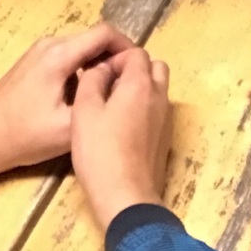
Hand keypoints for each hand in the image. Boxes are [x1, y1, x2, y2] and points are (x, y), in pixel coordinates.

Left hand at [0, 22, 136, 194]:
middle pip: (93, 38)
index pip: (105, 33)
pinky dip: (80, 69)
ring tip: (107, 93)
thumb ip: (100, 101)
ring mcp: (38, 51)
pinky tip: (81, 97)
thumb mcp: (69, 128)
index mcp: (60, 54)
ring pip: (80, 48)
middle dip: (113, 57)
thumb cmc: (24, 136)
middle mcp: (49, 44)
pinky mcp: (31, 62)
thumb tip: (123, 84)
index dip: (127, 46)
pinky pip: (66, 56)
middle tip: (126, 84)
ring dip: (97, 64)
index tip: (138, 68)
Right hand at [71, 43, 173, 235]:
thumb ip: (91, 80)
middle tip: (109, 87)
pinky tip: (125, 129)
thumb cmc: (100, 152)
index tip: (98, 75)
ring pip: (159, 89)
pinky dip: (146, 109)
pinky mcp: (167, 138)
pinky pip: (159, 111)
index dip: (116, 58)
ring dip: (141, 89)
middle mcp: (160, 95)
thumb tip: (102, 68)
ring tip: (115, 108)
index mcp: (140, 83)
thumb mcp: (84, 112)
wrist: (126, 197)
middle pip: (154, 67)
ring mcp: (167, 118)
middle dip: (133, 70)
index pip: (135, 53)